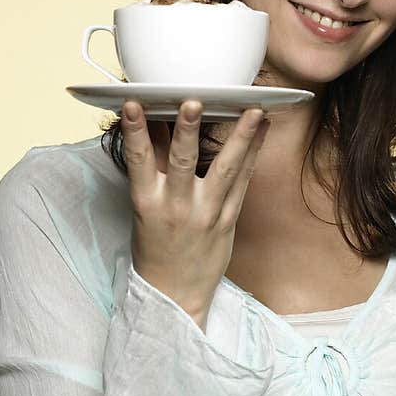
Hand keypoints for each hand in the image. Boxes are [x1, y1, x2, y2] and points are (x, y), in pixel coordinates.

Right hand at [120, 98, 270, 328]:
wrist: (174, 294)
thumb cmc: (154, 247)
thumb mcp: (144, 208)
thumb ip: (153, 168)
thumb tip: (155, 124)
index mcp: (147, 202)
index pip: (139, 160)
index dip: (135, 131)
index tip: (133, 103)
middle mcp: (177, 207)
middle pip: (184, 161)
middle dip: (189, 130)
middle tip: (195, 101)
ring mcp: (206, 214)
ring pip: (225, 170)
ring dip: (240, 137)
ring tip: (254, 110)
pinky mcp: (228, 221)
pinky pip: (243, 183)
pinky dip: (252, 154)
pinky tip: (261, 130)